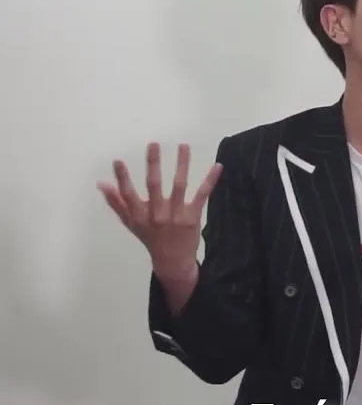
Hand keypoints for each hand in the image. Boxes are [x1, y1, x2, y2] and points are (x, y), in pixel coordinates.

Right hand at [97, 142, 221, 284]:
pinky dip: (210, 180)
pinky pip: (202, 195)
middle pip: (153, 185)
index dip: (122, 178)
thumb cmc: (150, 237)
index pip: (128, 193)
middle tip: (154, 144)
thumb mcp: (130, 223)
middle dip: (153, 164)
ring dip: (182, 164)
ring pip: (179, 185)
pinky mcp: (192, 216)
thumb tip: (101, 183)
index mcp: (139, 215)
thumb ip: (116, 203)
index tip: (118, 160)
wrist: (172, 260)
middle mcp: (156, 214)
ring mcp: (176, 215)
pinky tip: (217, 166)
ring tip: (183, 146)